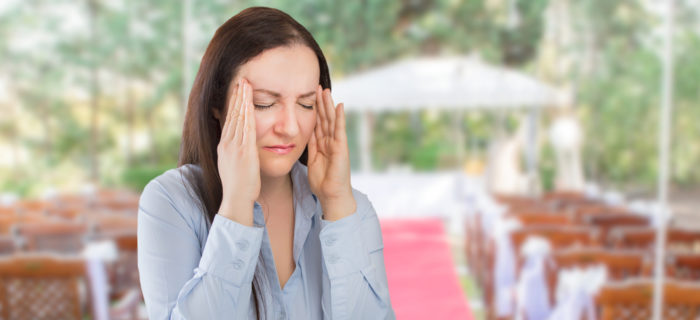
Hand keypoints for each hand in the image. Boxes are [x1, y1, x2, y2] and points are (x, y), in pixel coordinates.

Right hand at [216, 79, 259, 225]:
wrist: (237, 199)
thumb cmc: (239, 185)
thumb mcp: (233, 164)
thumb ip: (235, 151)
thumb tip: (237, 143)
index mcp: (225, 145)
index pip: (229, 119)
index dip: (233, 103)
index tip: (237, 90)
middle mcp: (227, 143)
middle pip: (231, 114)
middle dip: (236, 96)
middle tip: (241, 79)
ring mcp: (234, 146)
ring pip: (238, 118)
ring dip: (241, 100)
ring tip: (245, 84)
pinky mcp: (243, 151)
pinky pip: (245, 128)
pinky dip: (246, 114)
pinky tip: (248, 103)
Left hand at [307, 86, 355, 220]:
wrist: (331, 194)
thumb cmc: (322, 182)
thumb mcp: (311, 160)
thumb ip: (310, 146)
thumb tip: (303, 134)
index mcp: (322, 144)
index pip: (317, 123)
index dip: (314, 110)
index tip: (310, 96)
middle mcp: (330, 141)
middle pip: (324, 118)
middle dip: (321, 103)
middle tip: (318, 86)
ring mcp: (337, 143)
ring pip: (331, 120)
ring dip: (328, 105)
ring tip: (326, 90)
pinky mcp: (341, 147)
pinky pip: (339, 129)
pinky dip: (339, 117)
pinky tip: (339, 105)